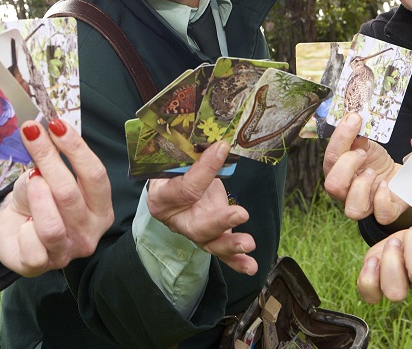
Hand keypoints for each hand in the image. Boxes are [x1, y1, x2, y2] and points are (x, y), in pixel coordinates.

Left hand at [0, 118, 113, 276]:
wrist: (12, 228)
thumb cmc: (37, 198)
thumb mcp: (45, 174)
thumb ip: (50, 157)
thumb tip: (41, 129)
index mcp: (101, 208)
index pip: (95, 175)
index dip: (75, 148)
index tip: (56, 124)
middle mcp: (90, 233)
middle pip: (70, 193)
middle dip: (48, 159)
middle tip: (30, 133)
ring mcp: (67, 252)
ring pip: (52, 225)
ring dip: (37, 195)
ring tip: (30, 180)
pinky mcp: (41, 267)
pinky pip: (32, 247)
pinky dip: (23, 228)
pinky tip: (22, 221)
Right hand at [147, 140, 256, 274]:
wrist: (171, 183)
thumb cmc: (173, 169)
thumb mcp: (177, 159)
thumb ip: (194, 156)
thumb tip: (220, 144)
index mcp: (161, 199)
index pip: (185, 189)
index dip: (203, 170)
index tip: (221, 148)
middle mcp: (176, 221)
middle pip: (197, 227)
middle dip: (220, 222)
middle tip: (240, 214)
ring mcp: (194, 231)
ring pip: (211, 244)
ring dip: (231, 246)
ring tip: (249, 245)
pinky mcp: (210, 237)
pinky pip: (222, 251)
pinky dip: (236, 260)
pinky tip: (251, 267)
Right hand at [322, 113, 407, 222]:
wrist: (398, 175)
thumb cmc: (375, 161)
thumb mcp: (364, 144)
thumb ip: (354, 135)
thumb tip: (352, 117)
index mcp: (336, 172)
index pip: (330, 158)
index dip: (341, 138)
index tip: (355, 120)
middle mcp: (345, 193)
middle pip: (333, 186)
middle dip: (348, 164)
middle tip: (362, 153)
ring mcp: (365, 205)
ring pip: (352, 209)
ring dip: (362, 186)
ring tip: (372, 172)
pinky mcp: (385, 212)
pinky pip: (381, 215)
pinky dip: (383, 198)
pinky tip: (386, 185)